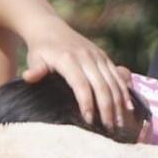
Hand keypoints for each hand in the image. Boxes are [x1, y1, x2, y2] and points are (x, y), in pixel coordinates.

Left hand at [23, 18, 136, 134]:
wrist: (50, 28)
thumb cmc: (40, 49)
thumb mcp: (34, 58)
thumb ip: (35, 70)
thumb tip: (29, 77)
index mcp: (69, 59)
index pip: (81, 85)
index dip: (87, 103)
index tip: (89, 121)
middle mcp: (87, 57)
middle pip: (101, 86)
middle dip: (107, 109)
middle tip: (109, 129)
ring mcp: (98, 56)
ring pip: (113, 82)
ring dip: (118, 104)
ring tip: (120, 124)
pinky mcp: (104, 57)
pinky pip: (118, 76)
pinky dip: (124, 92)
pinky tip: (128, 107)